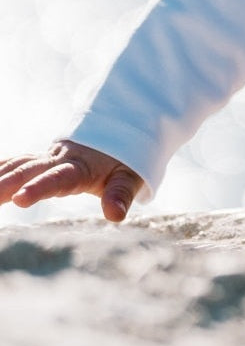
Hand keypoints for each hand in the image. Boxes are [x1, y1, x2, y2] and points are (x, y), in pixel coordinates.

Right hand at [0, 140, 142, 222]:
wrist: (119, 130)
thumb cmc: (125, 160)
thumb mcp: (131, 176)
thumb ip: (121, 194)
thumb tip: (115, 215)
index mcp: (80, 166)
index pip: (58, 178)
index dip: (39, 187)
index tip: (20, 199)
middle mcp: (58, 159)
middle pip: (28, 171)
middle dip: (4, 185)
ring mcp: (45, 158)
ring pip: (15, 165)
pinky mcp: (37, 160)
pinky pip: (12, 162)